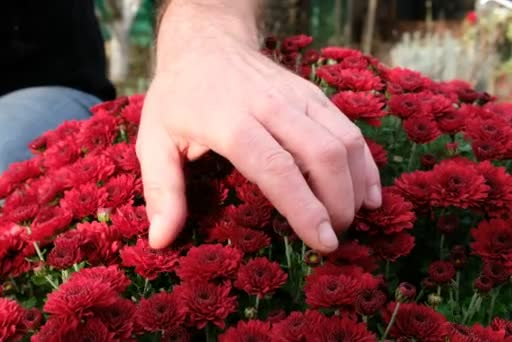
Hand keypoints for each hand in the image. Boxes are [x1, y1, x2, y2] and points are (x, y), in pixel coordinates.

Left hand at [136, 1, 381, 252]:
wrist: (206, 44)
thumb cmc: (178, 97)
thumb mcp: (153, 140)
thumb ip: (161, 191)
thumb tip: (161, 240)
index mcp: (229, 122)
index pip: (276, 167)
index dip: (304, 207)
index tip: (322, 241)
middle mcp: (270, 106)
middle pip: (322, 155)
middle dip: (337, 203)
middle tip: (332, 237)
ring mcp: (296, 96)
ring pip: (343, 140)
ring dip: (356, 185)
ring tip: (351, 219)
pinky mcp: (311, 94)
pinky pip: (348, 128)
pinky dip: (364, 162)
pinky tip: (368, 191)